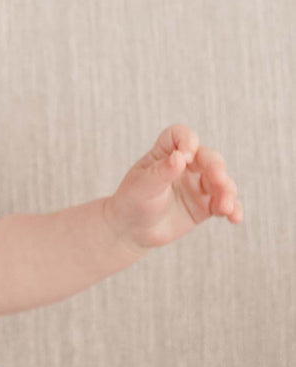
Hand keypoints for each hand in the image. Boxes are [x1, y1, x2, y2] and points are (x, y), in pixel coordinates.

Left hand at [104, 123, 243, 252]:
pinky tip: (234, 217)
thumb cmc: (132, 202)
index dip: (187, 141)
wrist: (132, 231)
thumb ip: (161, 172)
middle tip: (218, 181)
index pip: (180, 136)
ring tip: (224, 208)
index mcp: (165, 154)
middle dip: (216, 168)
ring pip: (222, 181)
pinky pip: (225, 203)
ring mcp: (198, 184)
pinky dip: (233, 209)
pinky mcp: (206, 204)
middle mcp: (186, 166)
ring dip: (227, 192)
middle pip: (208, 158)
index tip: (185, 156)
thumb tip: (180, 157)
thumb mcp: (142, 186)